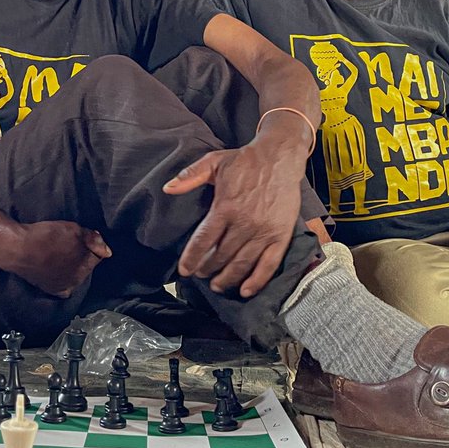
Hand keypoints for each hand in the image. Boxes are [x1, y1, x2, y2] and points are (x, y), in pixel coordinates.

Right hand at [3, 221, 111, 297]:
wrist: (18, 248)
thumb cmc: (46, 236)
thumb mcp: (73, 229)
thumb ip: (93, 239)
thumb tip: (107, 251)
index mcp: (86, 265)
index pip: (98, 254)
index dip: (91, 244)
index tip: (81, 237)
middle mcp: (78, 280)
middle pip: (86, 266)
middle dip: (82, 255)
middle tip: (68, 244)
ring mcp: (64, 287)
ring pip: (75, 275)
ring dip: (72, 266)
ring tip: (59, 254)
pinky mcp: (50, 290)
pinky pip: (63, 286)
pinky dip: (63, 279)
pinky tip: (57, 270)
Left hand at [164, 126, 305, 297]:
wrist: (280, 157)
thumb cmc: (245, 161)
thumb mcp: (213, 162)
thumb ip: (189, 176)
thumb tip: (167, 187)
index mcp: (225, 207)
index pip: (204, 239)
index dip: (192, 258)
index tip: (184, 270)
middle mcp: (244, 223)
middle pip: (221, 256)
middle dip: (208, 269)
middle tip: (200, 276)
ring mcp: (264, 232)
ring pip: (242, 264)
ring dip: (227, 279)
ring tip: (217, 285)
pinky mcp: (281, 236)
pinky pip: (268, 264)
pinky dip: (257, 280)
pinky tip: (245, 290)